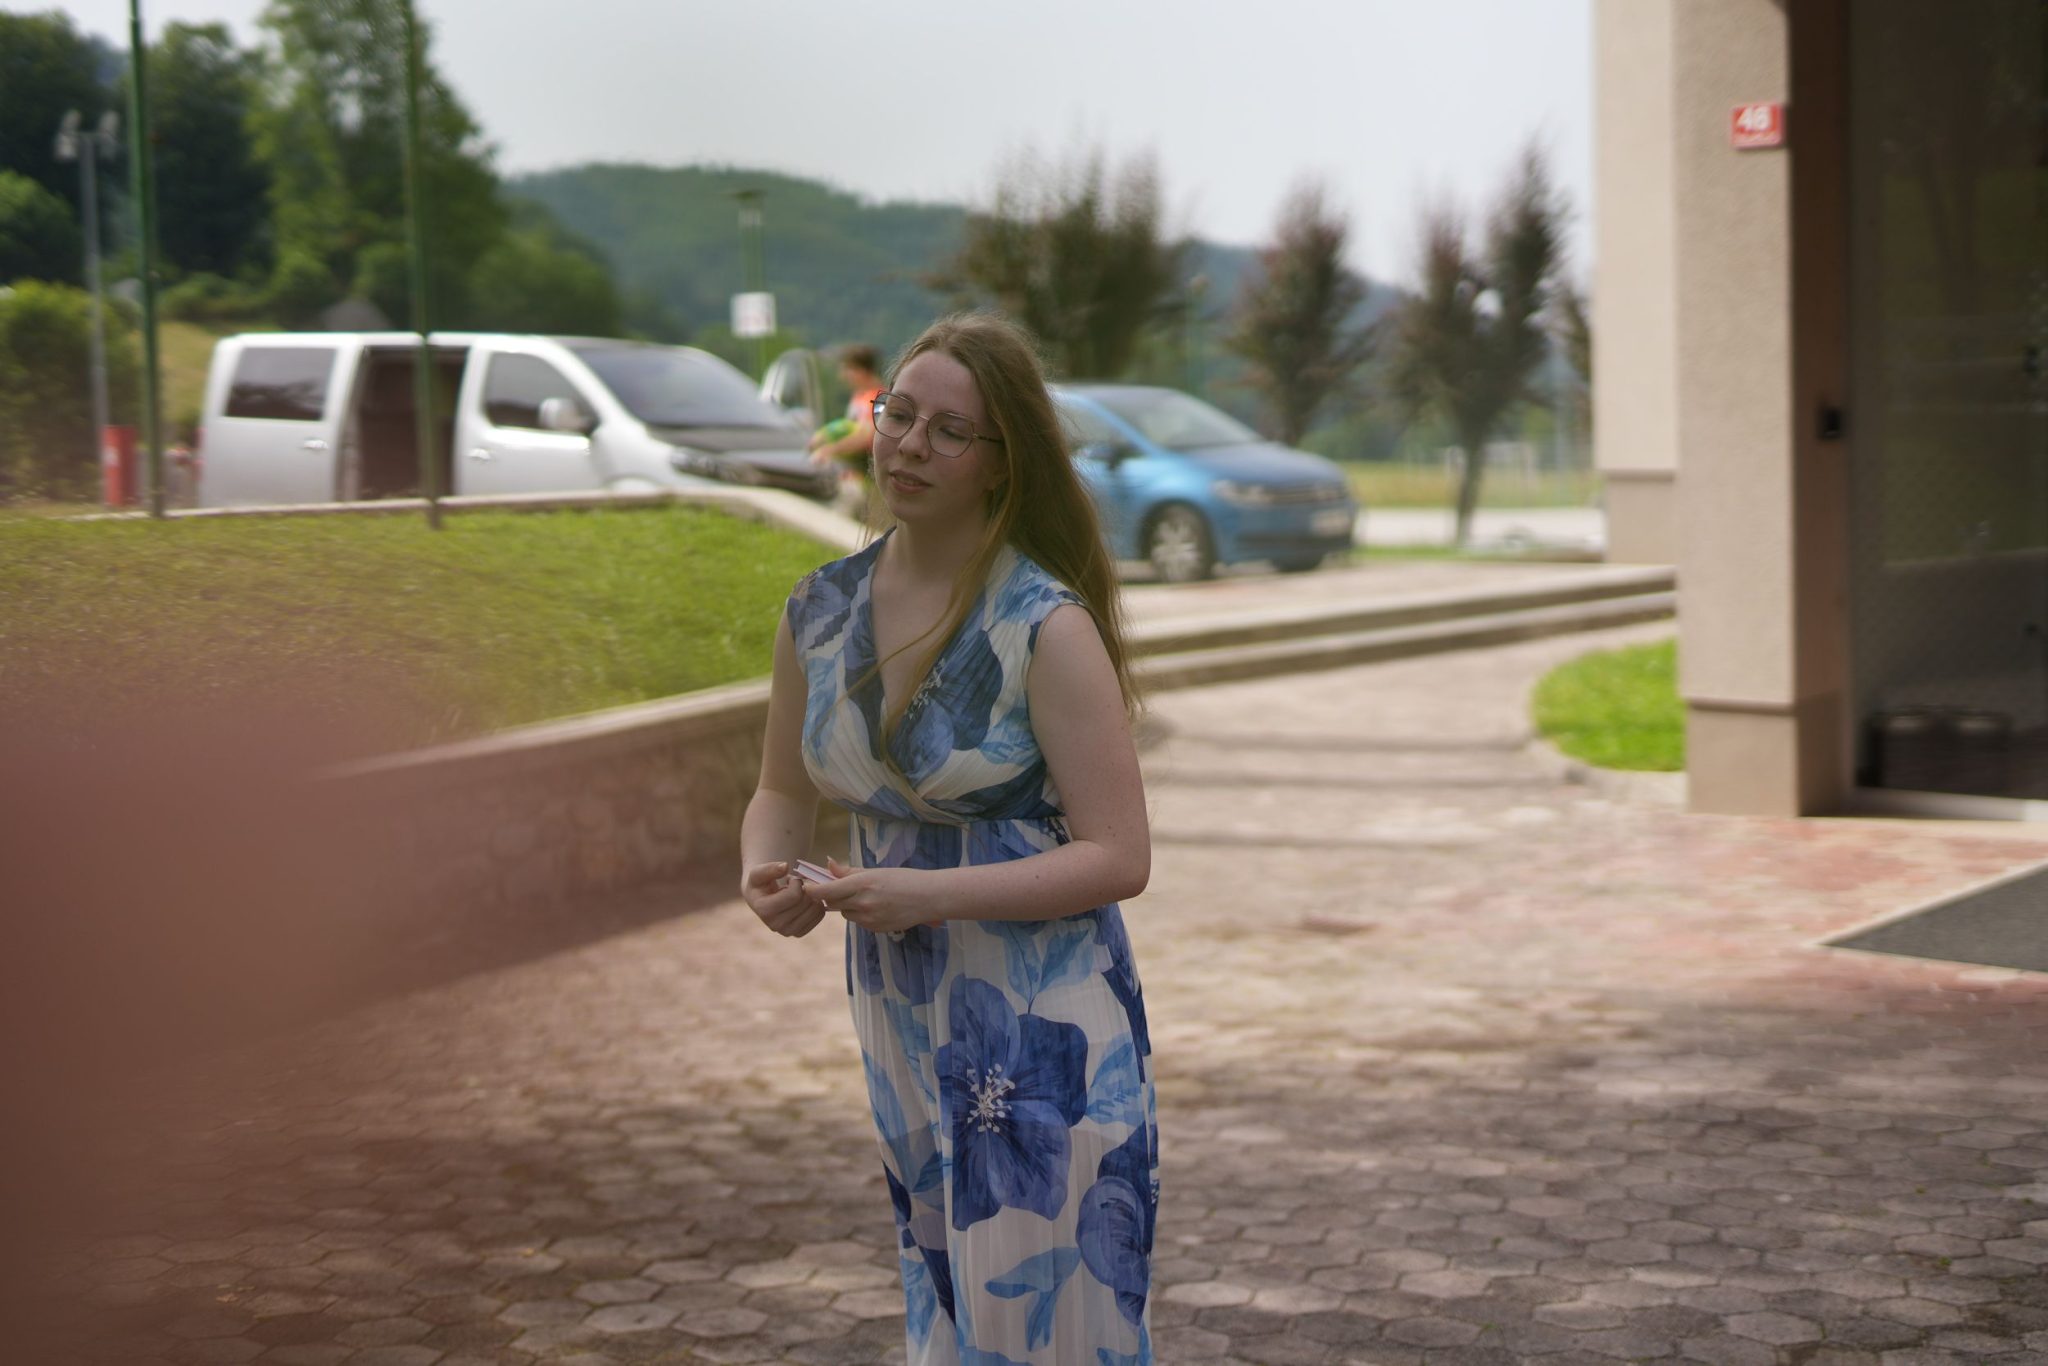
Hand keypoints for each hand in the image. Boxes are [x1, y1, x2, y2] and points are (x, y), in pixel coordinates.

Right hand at [740, 859, 826, 937]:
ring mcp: (788, 932)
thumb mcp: (759, 872)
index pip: (794, 895)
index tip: (790, 878)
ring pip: (815, 909)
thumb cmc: (761, 882)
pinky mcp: (799, 932)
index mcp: (764, 911)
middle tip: (797, 884)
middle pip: (806, 902)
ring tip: (800, 891)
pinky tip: (806, 899)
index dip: (796, 882)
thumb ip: (770, 868)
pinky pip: (820, 915)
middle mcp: (775, 926)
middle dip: (805, 887)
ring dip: (812, 895)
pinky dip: (817, 903)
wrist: (762, 896)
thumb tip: (785, 866)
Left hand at [801, 856, 945, 933]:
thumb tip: (828, 864)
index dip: (813, 890)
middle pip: (832, 903)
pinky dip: (860, 915)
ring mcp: (869, 919)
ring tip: (864, 896)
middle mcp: (863, 902)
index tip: (807, 886)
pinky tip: (876, 907)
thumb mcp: (876, 871)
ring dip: (846, 906)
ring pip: (845, 913)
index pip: (826, 891)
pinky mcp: (875, 929)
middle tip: (836, 887)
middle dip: (831, 896)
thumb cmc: (904, 878)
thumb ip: (849, 871)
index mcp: (862, 883)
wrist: (930, 898)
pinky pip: (858, 922)